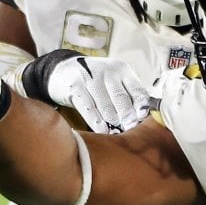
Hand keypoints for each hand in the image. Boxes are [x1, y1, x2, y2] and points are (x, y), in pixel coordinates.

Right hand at [18, 50, 150, 133]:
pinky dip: (97, 122)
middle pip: (121, 98)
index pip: (136, 88)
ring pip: (105, 105)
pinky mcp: (75, 88)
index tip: (143, 118)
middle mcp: (107, 72)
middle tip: (131, 130)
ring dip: (113, 122)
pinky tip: (103, 131)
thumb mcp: (113, 81)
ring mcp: (90, 78)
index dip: (141, 105)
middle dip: (127, 117)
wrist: (62, 70)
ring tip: (118, 134)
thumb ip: (127, 95)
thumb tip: (141, 118)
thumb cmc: (95, 81)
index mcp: (121, 70)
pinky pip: (88, 108)